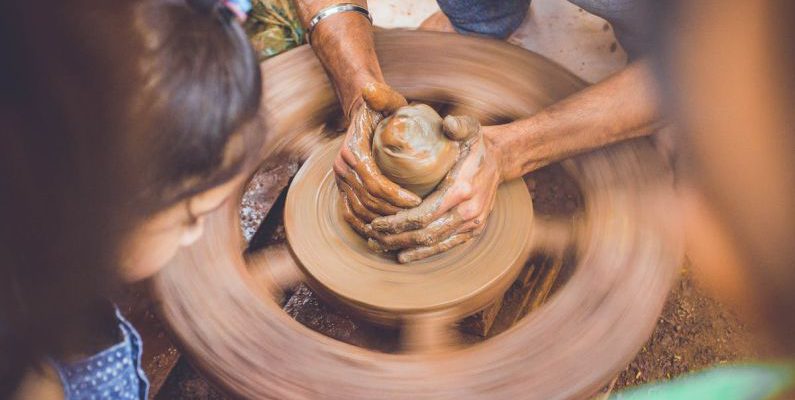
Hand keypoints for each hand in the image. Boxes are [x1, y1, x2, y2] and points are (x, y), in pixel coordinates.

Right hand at [334, 82, 421, 235]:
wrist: (362, 114)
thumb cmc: (381, 108)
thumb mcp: (386, 100)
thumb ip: (382, 95)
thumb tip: (370, 88)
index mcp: (352, 151)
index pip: (374, 182)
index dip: (395, 196)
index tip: (417, 201)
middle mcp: (341, 168)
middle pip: (368, 201)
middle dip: (393, 213)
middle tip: (417, 217)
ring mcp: (340, 180)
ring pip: (360, 211)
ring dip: (382, 221)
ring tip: (405, 225)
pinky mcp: (342, 188)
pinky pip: (350, 214)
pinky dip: (365, 226)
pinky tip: (383, 233)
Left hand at [366, 116, 504, 262]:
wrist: (500, 160)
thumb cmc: (476, 143)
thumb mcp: (470, 128)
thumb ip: (458, 125)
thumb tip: (448, 122)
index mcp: (462, 189)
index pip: (424, 214)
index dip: (397, 222)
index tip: (376, 222)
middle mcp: (469, 211)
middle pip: (425, 233)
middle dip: (395, 238)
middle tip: (371, 236)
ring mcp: (472, 224)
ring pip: (433, 243)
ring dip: (405, 247)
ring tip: (380, 245)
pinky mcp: (473, 231)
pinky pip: (446, 246)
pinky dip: (423, 253)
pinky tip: (403, 255)